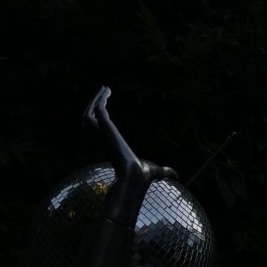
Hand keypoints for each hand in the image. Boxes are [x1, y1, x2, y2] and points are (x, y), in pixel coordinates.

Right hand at [83, 86, 178, 224]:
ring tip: (105, 88)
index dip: (100, 119)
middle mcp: (103, 141)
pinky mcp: (106, 129)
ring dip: (95, 100)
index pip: (100, 131)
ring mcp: (103, 135)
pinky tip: (108, 90)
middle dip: (94, 105)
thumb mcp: (157, 171)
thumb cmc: (144, 177)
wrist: (137, 177)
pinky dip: (100, 99)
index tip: (106, 108)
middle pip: (89, 120)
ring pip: (89, 114)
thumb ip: (166, 172)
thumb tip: (178, 177)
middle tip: (104, 91)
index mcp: (111, 148)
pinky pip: (98, 110)